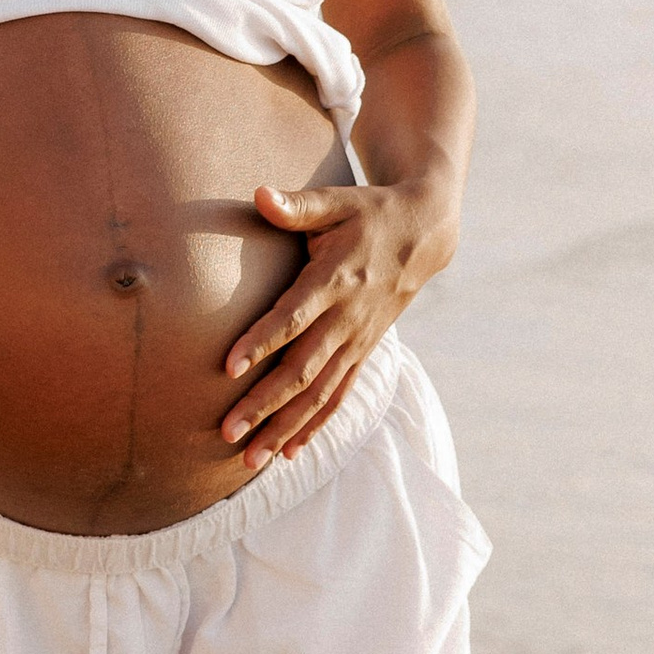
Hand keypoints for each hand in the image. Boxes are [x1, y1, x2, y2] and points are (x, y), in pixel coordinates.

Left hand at [218, 175, 455, 466]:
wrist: (424, 234)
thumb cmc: (369, 212)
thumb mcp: (337, 200)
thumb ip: (297, 205)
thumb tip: (260, 194)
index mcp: (336, 279)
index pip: (294, 316)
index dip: (263, 341)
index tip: (229, 365)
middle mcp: (348, 318)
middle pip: (303, 370)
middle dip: (264, 403)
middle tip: (228, 431)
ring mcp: (357, 341)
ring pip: (319, 394)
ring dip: (285, 427)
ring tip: (249, 459)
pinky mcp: (363, 352)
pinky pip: (338, 396)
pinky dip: (314, 426)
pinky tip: (288, 453)